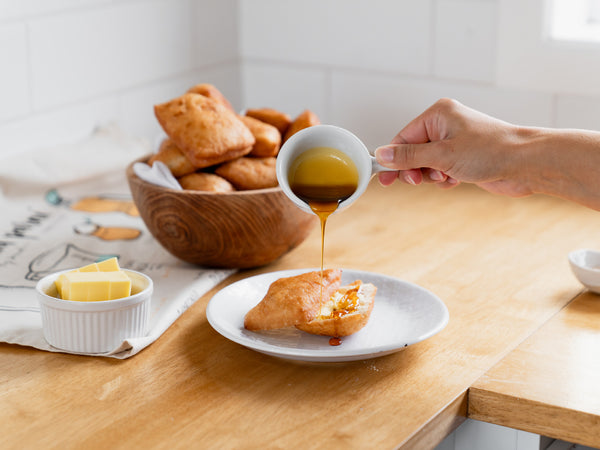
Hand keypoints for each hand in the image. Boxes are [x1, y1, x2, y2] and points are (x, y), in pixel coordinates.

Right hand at [374, 98, 532, 197]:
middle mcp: (445, 125)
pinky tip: (455, 180)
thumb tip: (382, 155)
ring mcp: (455, 142)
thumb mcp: (442, 155)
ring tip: (445, 177)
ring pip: (426, 164)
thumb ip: (408, 157)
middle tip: (417, 181)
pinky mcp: (463, 158)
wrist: (526, 164)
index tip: (383, 178)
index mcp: (438, 115)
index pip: (403, 138)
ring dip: (431, 176)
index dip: (393, 159)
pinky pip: (440, 171)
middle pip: (412, 152)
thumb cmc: (491, 151)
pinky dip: (443, 179)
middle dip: (414, 169)